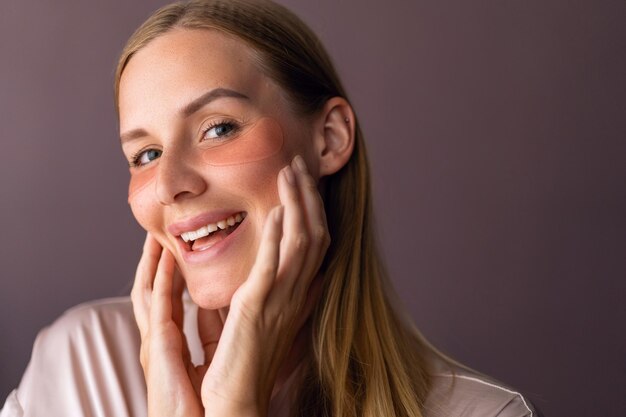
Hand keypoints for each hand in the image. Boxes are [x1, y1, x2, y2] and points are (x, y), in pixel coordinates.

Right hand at [131, 236, 206, 416]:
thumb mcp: (210, 354)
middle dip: (154, 260)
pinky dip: (160, 278)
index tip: (176, 245)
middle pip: (152, 289)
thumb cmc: (205, 401)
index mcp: (170, 341)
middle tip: (159, 231)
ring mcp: (155, 341)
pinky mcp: (158, 346)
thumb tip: (221, 306)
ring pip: (148, 290)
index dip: (169, 271)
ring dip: (152, 261)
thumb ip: (210, 330)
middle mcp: (159, 338)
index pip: (168, 297)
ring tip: (156, 234)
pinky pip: (157, 304)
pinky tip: (167, 257)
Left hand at [200, 155, 329, 415]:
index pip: (315, 244)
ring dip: (295, 205)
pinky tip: (274, 212)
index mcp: (297, 295)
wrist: (237, 400)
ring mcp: (280, 300)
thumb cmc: (246, 360)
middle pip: (314, 235)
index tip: (303, 183)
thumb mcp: (263, 316)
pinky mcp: (257, 307)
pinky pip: (273, 266)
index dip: (313, 210)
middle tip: (298, 165)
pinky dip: (277, 237)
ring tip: (288, 173)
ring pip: (300, 243)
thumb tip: (270, 261)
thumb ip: (270, 288)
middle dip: (307, 197)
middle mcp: (297, 294)